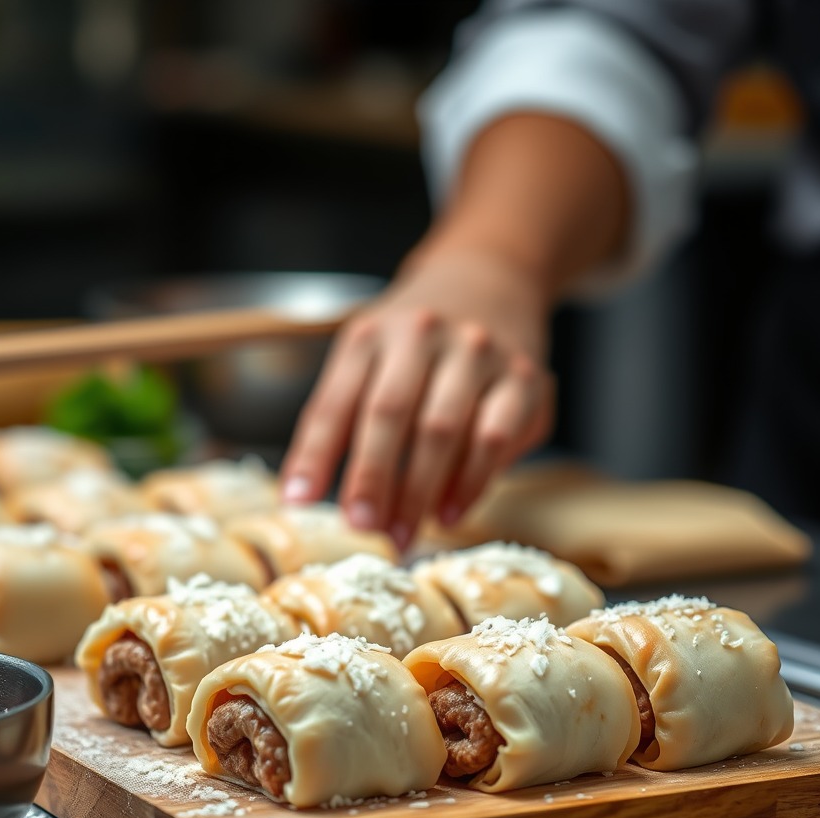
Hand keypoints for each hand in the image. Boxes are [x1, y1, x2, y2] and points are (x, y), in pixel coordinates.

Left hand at [279, 245, 555, 549]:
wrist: (491, 280)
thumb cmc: (415, 341)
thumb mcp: (367, 356)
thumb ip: (341, 418)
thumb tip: (304, 496)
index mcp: (371, 334)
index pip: (335, 401)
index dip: (313, 454)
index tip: (296, 501)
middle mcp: (423, 335)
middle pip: (389, 414)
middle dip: (372, 478)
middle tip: (361, 528)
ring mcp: (477, 353)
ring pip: (442, 430)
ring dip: (419, 492)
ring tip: (401, 535)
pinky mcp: (523, 378)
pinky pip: (494, 438)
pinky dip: (470, 482)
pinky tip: (450, 512)